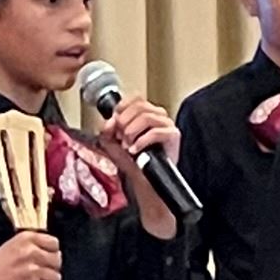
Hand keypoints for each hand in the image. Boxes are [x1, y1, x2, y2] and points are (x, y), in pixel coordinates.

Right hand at [0, 230, 62, 279]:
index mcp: (25, 239)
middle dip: (52, 268)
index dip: (53, 252)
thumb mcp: (11, 246)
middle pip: (57, 260)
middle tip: (45, 272)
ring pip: (56, 277)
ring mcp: (32, 270)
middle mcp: (30, 253)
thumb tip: (53, 252)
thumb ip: (31, 245)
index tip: (50, 257)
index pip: (54, 243)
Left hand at [96, 95, 180, 238]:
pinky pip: (156, 132)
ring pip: (147, 117)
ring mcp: (167, 125)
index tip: (115, 123)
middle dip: (125, 122)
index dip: (121, 108)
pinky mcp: (173, 136)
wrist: (144, 180)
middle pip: (140, 106)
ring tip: (128, 145)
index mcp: (145, 113)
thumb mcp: (112, 143)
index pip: (135, 98)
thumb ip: (107, 131)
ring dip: (132, 132)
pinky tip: (135, 150)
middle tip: (121, 138)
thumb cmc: (133, 161)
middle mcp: (158, 116)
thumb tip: (109, 122)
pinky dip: (141, 141)